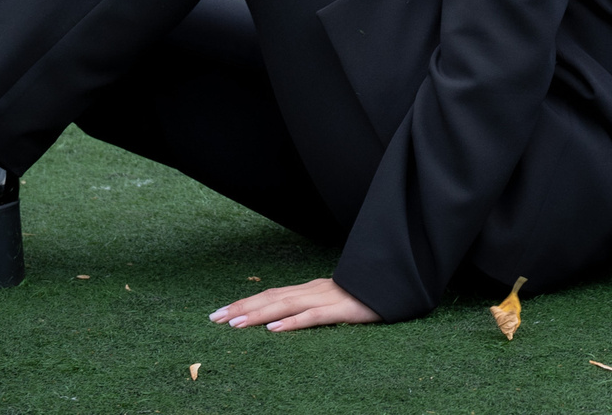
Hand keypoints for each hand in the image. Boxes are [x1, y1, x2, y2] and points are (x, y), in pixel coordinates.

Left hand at [210, 276, 379, 332]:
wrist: (397, 282)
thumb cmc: (367, 295)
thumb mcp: (334, 302)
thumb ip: (312, 307)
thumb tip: (284, 318)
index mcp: (310, 289)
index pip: (271, 295)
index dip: (246, 302)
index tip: (221, 312)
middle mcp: (314, 290)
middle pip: (272, 298)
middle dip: (242, 307)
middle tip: (214, 318)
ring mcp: (328, 299)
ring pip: (287, 306)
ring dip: (259, 314)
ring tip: (235, 324)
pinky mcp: (343, 310)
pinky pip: (314, 317)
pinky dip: (293, 322)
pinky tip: (275, 329)